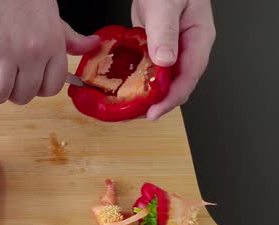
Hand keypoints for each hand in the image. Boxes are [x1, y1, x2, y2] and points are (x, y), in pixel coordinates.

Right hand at [0, 0, 98, 104]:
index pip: (51, 87)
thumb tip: (91, 45)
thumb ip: (66, 36)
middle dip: (11, 89)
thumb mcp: (49, 12)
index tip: (27, 79)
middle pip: (23, 96)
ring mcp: (3, 56)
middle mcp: (30, 54)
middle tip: (3, 72)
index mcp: (51, 44)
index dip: (37, 87)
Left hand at [131, 0, 215, 119]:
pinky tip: (124, 87)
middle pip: (177, 83)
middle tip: (134, 114)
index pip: (189, 76)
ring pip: (163, 79)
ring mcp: (173, 48)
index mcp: (199, 38)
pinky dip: (139, 79)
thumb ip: (164, 31)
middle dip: (158, 102)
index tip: (154, 112)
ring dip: (147, 94)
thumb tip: (165, 61)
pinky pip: (150, 68)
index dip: (172, 98)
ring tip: (127, 107)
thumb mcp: (166, 5)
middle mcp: (188, 47)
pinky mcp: (158, 46)